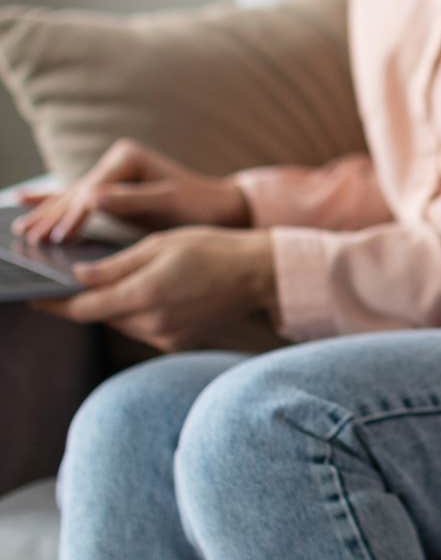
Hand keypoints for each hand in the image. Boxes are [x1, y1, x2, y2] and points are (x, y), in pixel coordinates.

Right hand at [11, 138, 249, 245]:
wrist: (219, 206)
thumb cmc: (200, 204)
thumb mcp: (170, 202)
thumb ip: (133, 200)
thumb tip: (92, 197)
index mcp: (127, 159)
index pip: (92, 191)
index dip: (73, 215)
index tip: (58, 236)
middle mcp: (115, 162)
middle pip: (75, 192)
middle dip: (51, 216)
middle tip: (26, 237)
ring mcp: (111, 176)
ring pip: (71, 197)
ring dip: (45, 214)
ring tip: (19, 228)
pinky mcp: (111, 191)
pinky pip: (76, 198)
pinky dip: (52, 203)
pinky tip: (25, 200)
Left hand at [30, 227, 277, 352]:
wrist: (261, 274)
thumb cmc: (213, 248)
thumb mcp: (160, 244)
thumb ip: (115, 265)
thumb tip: (77, 276)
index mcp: (144, 295)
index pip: (82, 308)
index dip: (53, 304)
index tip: (33, 297)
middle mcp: (152, 323)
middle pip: (100, 316)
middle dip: (87, 299)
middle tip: (77, 278)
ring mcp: (166, 337)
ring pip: (120, 322)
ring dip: (114, 305)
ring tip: (121, 281)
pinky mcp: (178, 342)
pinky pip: (143, 329)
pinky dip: (138, 312)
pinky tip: (153, 292)